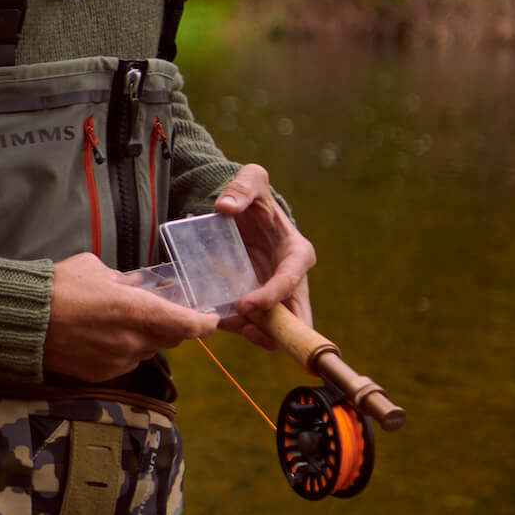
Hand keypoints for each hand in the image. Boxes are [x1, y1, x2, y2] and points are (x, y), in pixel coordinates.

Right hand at [43, 251, 217, 382]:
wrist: (22, 322)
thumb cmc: (57, 288)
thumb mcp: (94, 269)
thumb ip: (122, 279)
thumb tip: (133, 285)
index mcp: (136, 310)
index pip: (188, 324)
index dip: (204, 323)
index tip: (211, 318)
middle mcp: (132, 340)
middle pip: (169, 339)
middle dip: (168, 326)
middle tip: (158, 312)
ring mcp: (117, 361)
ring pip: (145, 351)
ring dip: (141, 339)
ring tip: (117, 323)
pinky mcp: (100, 375)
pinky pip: (123, 363)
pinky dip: (120, 351)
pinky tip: (99, 337)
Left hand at [212, 163, 314, 350]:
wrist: (242, 212)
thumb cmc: (253, 197)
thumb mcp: (251, 180)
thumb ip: (242, 187)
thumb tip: (226, 208)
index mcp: (296, 252)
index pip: (292, 280)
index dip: (272, 296)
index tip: (245, 304)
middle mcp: (291, 279)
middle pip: (297, 318)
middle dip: (275, 331)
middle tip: (244, 329)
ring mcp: (274, 294)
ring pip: (275, 329)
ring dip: (253, 333)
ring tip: (223, 323)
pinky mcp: (257, 301)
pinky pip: (252, 324)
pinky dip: (237, 327)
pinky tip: (217, 320)